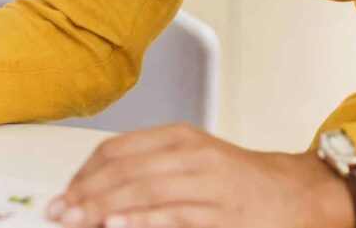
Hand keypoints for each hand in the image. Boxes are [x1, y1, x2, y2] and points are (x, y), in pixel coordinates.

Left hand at [45, 123, 354, 227]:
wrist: (294, 193)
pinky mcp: (221, 214)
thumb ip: (149, 168)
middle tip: (61, 212)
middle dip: (87, 193)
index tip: (65, 193)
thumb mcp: (191, 160)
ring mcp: (207, 184)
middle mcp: (191, 155)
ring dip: (105, 207)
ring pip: (146, 190)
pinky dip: (144, 220)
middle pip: (125, 171)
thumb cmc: (238, 181)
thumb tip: (97, 190)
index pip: (117, 149)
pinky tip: (119, 225)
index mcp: (178, 138)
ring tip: (78, 219)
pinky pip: (175, 215)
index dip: (85, 173)